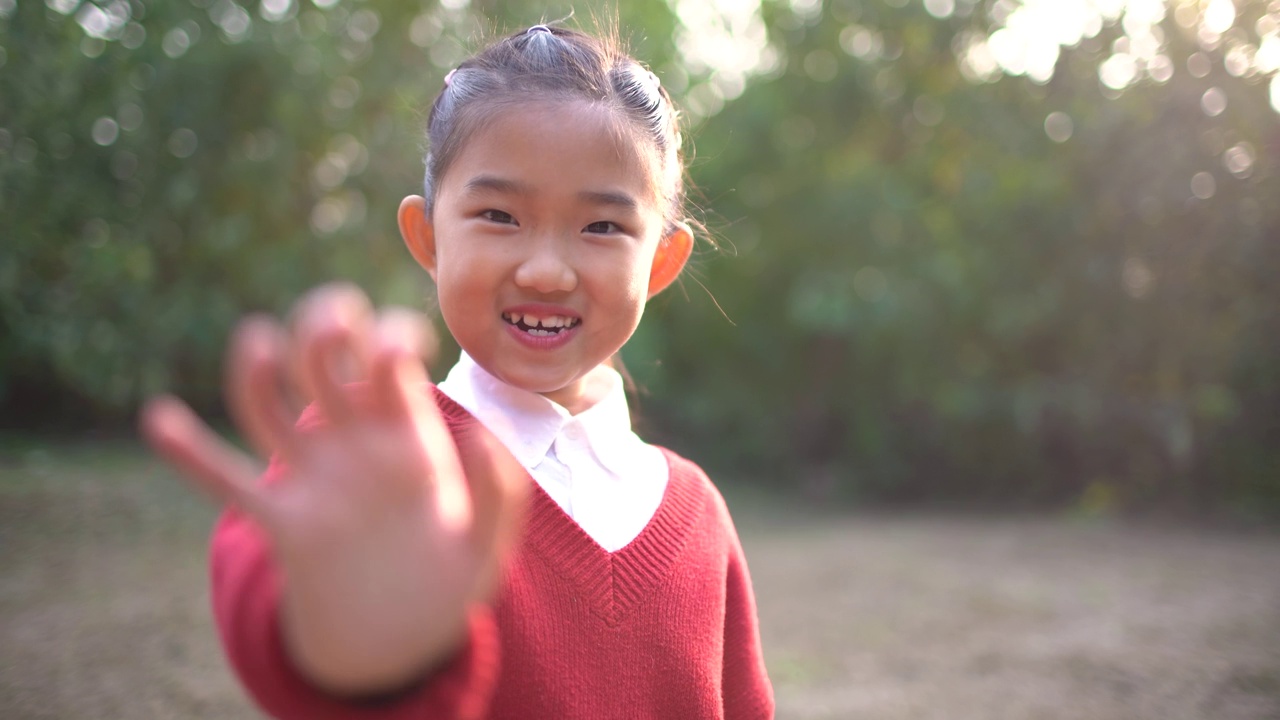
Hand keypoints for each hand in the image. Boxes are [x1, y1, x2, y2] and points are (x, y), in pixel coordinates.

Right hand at [139, 283, 526, 693]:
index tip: (403, 347)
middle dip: (323, 329)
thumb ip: (498, 496)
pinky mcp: (284, 522)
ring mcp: (314, 477)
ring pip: (271, 406)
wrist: (408, 632)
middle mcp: (354, 442)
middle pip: (324, 363)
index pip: (390, 363)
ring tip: (256, 338)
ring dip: (258, 369)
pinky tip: (159, 420)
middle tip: (333, 319)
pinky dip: (192, 455)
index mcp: (407, 433)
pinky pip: (228, 483)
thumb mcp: (488, 544)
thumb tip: (483, 441)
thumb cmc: (452, 577)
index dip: (392, 338)